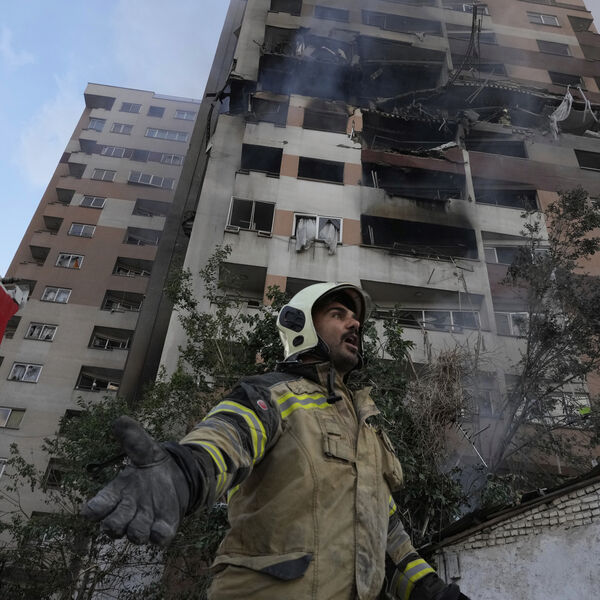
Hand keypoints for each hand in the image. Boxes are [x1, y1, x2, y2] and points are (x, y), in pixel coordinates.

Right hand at [82, 416, 189, 545]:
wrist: (179, 476)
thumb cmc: (153, 465)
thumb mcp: (145, 449)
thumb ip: (133, 437)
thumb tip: (120, 419)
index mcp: (117, 493)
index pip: (96, 508)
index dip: (94, 510)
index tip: (92, 509)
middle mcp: (127, 511)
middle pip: (112, 527)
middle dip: (114, 524)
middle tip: (125, 510)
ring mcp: (145, 521)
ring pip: (135, 535)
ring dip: (138, 529)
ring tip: (147, 513)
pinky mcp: (163, 528)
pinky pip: (158, 539)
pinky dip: (159, 535)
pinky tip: (162, 526)